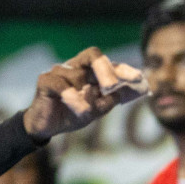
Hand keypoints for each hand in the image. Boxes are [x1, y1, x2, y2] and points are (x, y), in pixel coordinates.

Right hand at [22, 49, 144, 139]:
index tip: (139, 79)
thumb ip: (108, 101)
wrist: (46, 128)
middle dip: (106, 69)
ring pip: (78, 76)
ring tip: (87, 113)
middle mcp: (74, 66)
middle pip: (93, 55)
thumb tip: (124, 92)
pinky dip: (73, 98)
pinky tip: (79, 110)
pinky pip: (62, 86)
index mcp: (88, 70)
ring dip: (86, 97)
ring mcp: (59, 71)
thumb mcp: (95, 111)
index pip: (108, 63)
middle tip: (113, 86)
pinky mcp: (45, 81)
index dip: (123, 69)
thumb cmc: (70, 115)